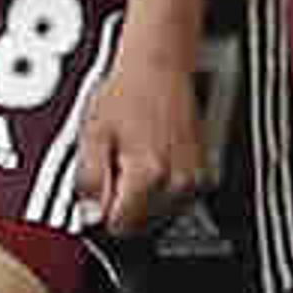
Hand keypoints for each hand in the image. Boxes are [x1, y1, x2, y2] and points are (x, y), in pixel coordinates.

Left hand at [71, 50, 209, 237]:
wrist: (160, 66)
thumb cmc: (128, 93)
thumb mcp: (92, 135)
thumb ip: (89, 182)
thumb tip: (89, 216)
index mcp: (149, 175)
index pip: (118, 226)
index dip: (102, 209)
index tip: (100, 188)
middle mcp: (178, 183)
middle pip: (140, 226)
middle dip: (123, 205)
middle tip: (116, 166)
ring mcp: (194, 180)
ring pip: (159, 217)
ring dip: (142, 200)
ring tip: (135, 160)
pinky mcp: (204, 175)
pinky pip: (176, 202)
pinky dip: (161, 191)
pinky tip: (152, 161)